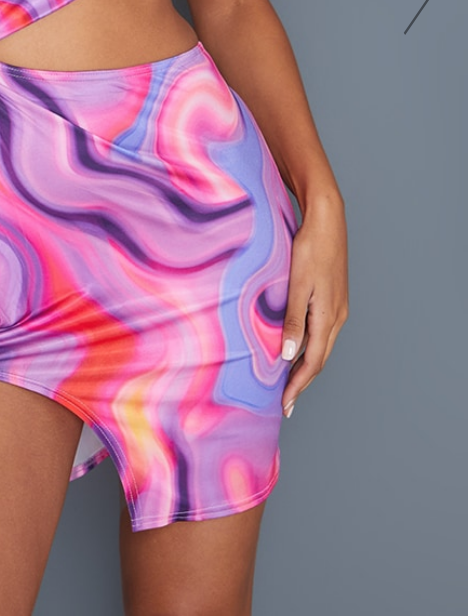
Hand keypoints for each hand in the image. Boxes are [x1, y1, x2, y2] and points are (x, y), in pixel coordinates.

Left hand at [280, 195, 348, 416]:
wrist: (327, 219)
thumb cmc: (310, 248)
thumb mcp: (298, 285)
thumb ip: (293, 321)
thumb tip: (288, 356)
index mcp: (329, 316)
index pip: (313, 361)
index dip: (298, 385)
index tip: (286, 404)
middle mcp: (337, 316)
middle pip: (319, 358)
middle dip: (302, 381)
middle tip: (287, 402)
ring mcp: (336, 307)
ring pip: (321, 345)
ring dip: (305, 365)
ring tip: (289, 381)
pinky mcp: (332, 297)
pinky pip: (321, 331)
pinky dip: (308, 346)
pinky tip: (296, 346)